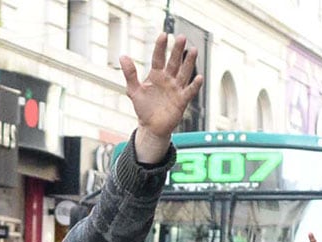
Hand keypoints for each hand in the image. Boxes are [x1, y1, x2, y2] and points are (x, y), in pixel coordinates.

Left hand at [122, 34, 203, 154]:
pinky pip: (189, 91)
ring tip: (193, 50)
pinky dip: (194, 85)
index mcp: (156, 75)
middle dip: (177, 50)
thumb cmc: (143, 108)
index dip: (160, 47)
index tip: (163, 35)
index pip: (158, 58)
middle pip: (174, 62)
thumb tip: (123, 56)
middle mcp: (168, 79)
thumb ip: (130, 74)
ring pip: (184, 73)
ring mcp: (176, 89)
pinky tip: (198, 78)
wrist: (151, 127)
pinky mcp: (182, 100)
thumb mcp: (134, 90)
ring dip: (189, 62)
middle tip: (181, 37)